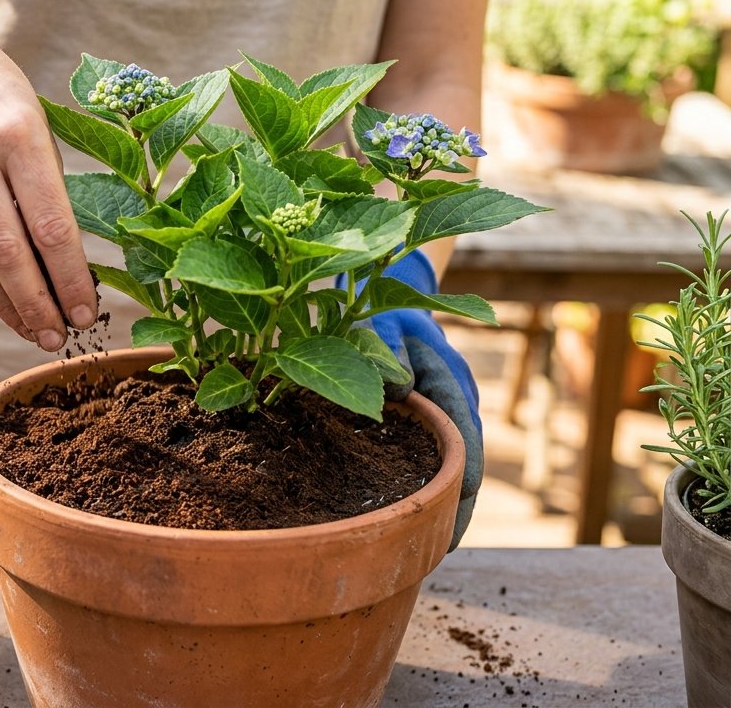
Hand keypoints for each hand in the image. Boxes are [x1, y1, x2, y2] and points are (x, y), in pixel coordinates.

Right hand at [0, 19, 96, 351]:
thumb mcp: (34, 119)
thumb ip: (47, 184)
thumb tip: (68, 265)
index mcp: (18, 132)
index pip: (50, 224)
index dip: (69, 278)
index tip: (86, 312)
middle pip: (7, 250)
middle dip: (37, 303)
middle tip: (58, 337)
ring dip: (4, 303)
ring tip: (31, 330)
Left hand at [356, 249, 482, 549]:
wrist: (390, 292)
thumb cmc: (379, 309)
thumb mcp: (378, 321)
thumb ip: (385, 349)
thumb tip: (401, 388)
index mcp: (449, 379)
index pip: (466, 438)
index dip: (463, 478)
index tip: (454, 514)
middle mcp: (455, 401)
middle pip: (466, 464)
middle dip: (457, 508)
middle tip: (440, 552)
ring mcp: (445, 413)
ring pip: (452, 466)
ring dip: (444, 505)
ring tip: (424, 550)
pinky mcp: (429, 420)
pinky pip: (433, 459)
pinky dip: (427, 487)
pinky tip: (409, 518)